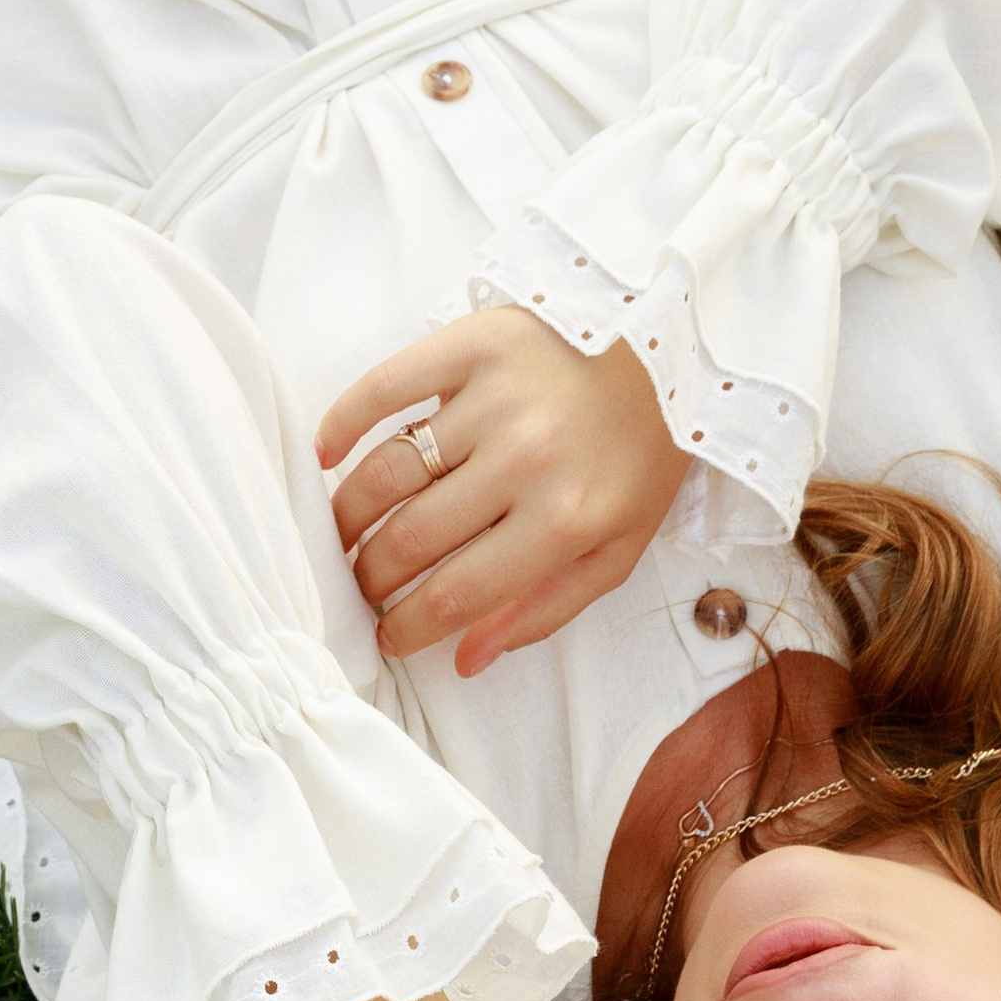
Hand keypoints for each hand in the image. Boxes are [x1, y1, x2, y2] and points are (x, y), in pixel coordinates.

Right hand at [317, 308, 686, 679]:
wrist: (673, 352)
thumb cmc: (639, 459)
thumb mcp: (615, 551)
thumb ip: (543, 609)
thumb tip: (465, 658)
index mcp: (564, 521)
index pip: (457, 592)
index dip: (408, 626)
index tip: (386, 637)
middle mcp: (525, 459)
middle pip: (413, 537)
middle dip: (372, 577)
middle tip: (362, 587)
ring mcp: (495, 397)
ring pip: (389, 471)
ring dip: (349, 516)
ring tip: (343, 538)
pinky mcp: (474, 342)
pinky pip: (386, 386)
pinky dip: (345, 422)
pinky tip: (328, 456)